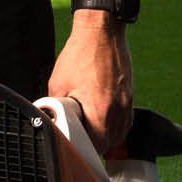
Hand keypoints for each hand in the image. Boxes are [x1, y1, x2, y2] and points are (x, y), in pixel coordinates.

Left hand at [48, 14, 133, 150]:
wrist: (101, 31)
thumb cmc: (80, 54)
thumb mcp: (58, 83)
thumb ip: (56, 107)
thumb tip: (52, 120)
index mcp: (100, 111)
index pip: (97, 147)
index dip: (85, 150)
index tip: (76, 148)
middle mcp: (118, 111)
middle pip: (110, 143)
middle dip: (95, 145)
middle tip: (80, 140)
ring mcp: (127, 103)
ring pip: (120, 133)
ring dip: (107, 137)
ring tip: (91, 131)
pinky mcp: (129, 95)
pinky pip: (125, 120)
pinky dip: (115, 125)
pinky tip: (103, 119)